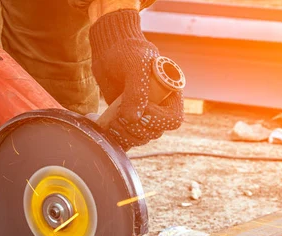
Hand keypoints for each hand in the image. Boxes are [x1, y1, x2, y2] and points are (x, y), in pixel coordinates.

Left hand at [89, 9, 183, 149]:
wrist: (109, 50)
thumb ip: (136, 91)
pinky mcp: (126, 118)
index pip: (173, 120)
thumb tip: (133, 118)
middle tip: (119, 116)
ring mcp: (142, 114)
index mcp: (169, 94)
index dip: (157, 120)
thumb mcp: (135, 66)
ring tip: (112, 121)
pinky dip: (118, 139)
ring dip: (125, 135)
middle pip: (154, 133)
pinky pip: (126, 137)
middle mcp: (158, 107)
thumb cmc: (127, 52)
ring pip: (140, 138)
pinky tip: (109, 131)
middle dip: (136, 129)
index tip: (141, 110)